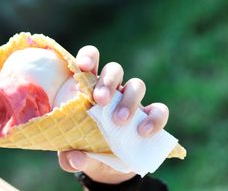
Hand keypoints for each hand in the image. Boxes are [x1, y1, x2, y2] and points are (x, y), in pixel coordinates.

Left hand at [57, 46, 169, 184]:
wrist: (106, 170)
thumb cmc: (84, 149)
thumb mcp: (72, 157)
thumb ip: (69, 157)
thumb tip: (74, 158)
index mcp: (88, 88)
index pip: (90, 60)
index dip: (89, 57)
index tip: (83, 66)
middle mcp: (112, 90)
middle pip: (114, 70)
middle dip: (108, 81)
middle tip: (100, 101)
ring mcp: (132, 102)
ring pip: (136, 85)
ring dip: (129, 100)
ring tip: (119, 120)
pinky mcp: (149, 118)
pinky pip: (159, 110)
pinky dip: (154, 118)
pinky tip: (143, 132)